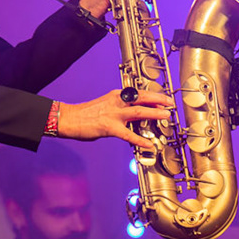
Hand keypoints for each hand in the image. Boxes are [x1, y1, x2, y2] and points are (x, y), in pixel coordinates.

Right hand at [54, 87, 173, 147]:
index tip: (163, 98)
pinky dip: (140, 139)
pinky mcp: (109, 127)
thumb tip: (133, 117)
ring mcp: (113, 114)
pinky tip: (149, 144)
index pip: (138, 93)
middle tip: (170, 103)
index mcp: (116, 96)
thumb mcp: (105, 105)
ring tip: (165, 116)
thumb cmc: (85, 114)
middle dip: (158, 99)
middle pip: (142, 98)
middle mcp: (116, 102)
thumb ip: (119, 109)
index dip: (153, 95)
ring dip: (154, 113)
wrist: (68, 118)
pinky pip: (128, 134)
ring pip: (138, 112)